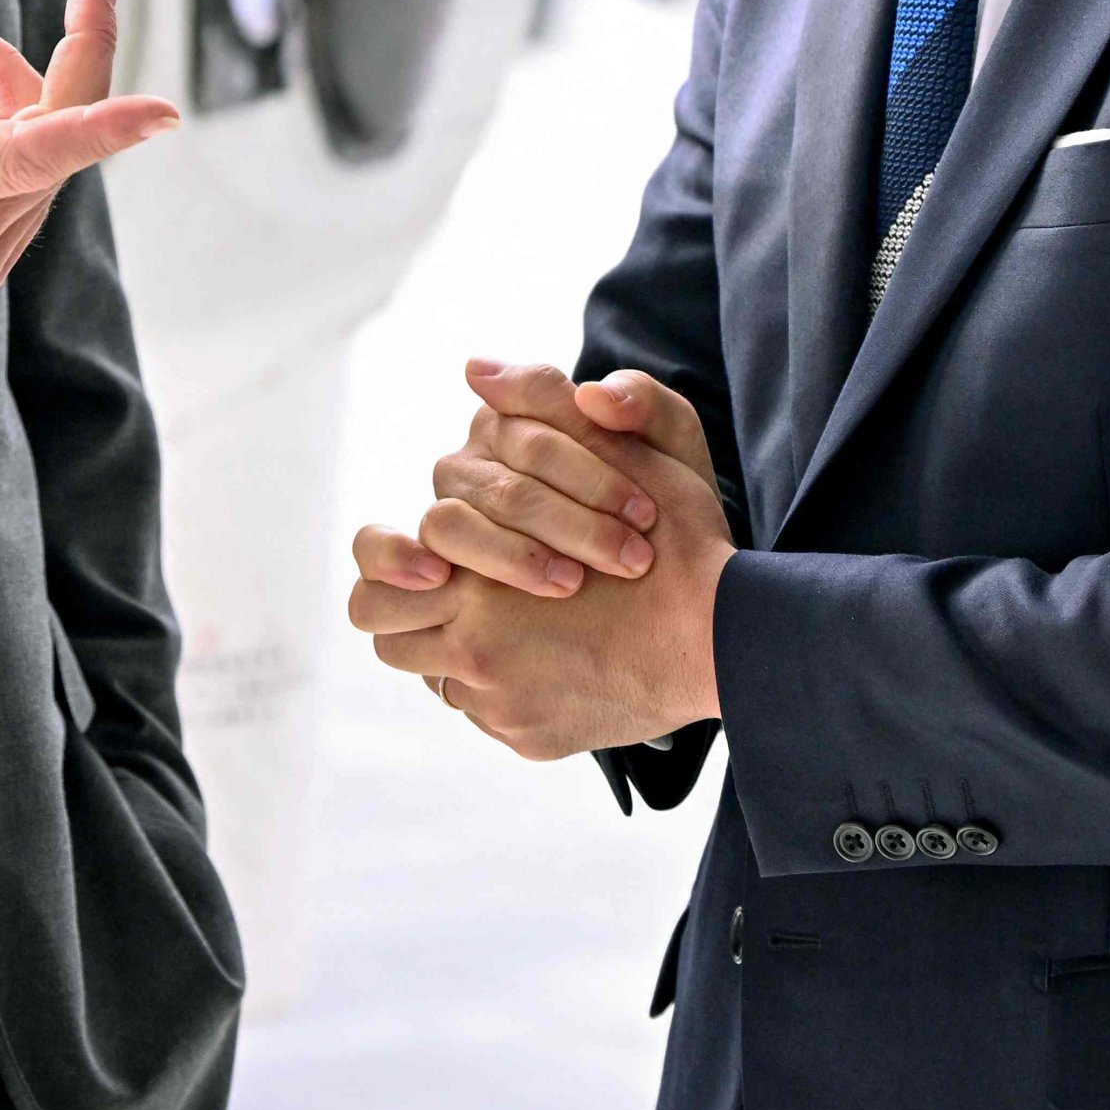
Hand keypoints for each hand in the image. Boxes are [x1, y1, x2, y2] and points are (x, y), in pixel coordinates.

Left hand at [345, 369, 732, 760]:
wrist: (729, 642)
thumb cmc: (682, 542)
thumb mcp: (628, 444)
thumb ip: (547, 397)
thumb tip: (478, 370)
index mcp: (477, 578)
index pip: (380, 569)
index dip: (393, 557)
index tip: (431, 558)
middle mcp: (474, 652)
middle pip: (387, 633)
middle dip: (408, 607)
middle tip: (450, 587)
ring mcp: (500, 706)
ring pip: (434, 674)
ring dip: (456, 644)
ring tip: (505, 617)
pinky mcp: (528, 739)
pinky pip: (484, 712)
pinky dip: (505, 683)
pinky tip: (550, 654)